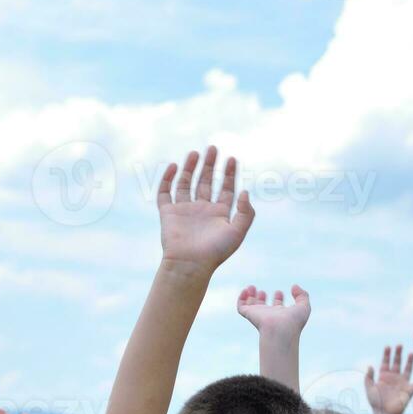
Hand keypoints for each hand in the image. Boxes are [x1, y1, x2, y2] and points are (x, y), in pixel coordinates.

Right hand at [158, 146, 254, 272]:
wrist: (189, 264)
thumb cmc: (215, 252)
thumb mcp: (237, 232)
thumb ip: (246, 213)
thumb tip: (246, 191)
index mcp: (219, 214)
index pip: (225, 188)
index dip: (229, 173)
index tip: (231, 158)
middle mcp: (202, 210)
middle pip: (206, 182)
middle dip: (209, 165)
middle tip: (212, 148)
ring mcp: (184, 210)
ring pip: (186, 183)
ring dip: (190, 168)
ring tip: (195, 153)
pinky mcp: (168, 213)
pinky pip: (165, 192)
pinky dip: (167, 179)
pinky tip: (174, 166)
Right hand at [236, 285, 310, 338]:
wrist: (281, 330)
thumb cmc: (293, 321)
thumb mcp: (304, 307)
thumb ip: (302, 295)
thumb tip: (294, 286)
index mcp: (281, 315)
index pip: (277, 307)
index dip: (278, 299)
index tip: (279, 292)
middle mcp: (268, 315)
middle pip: (262, 307)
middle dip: (261, 298)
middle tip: (262, 292)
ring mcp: (258, 315)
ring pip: (250, 306)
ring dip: (250, 295)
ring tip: (251, 287)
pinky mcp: (249, 314)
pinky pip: (241, 307)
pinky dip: (241, 298)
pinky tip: (246, 290)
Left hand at [363, 345, 412, 413]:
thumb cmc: (376, 403)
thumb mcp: (369, 389)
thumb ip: (368, 378)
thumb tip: (370, 366)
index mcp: (383, 377)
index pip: (385, 362)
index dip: (386, 355)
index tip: (388, 346)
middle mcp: (394, 378)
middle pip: (396, 363)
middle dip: (397, 354)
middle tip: (399, 345)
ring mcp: (402, 383)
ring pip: (407, 369)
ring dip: (409, 362)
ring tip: (411, 353)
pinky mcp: (409, 391)